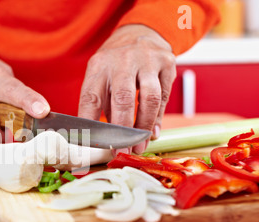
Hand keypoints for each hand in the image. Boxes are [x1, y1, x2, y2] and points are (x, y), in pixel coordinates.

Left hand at [78, 24, 175, 153]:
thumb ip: (102, 105)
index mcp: (99, 66)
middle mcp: (122, 60)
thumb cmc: (115, 65)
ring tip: (140, 146)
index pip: (91, 98)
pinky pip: (164, 96)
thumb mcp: (101, 77)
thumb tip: (101, 139)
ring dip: (144, 127)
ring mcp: (147, 60)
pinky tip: (153, 133)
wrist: (140, 34)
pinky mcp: (167, 64)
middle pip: (123, 99)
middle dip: (123, 131)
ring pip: (149, 99)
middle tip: (123, 151)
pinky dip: (158, 118)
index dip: (91, 124)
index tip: (95, 145)